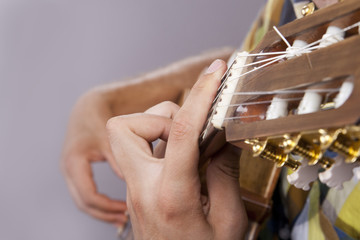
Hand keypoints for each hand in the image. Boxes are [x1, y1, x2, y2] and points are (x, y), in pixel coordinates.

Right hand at [61, 90, 126, 225]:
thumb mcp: (109, 138)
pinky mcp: (76, 170)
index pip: (88, 196)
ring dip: (100, 211)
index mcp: (74, 163)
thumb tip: (130, 183)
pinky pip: (84, 193)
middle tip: (125, 220)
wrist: (87, 107)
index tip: (126, 210)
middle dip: (103, 214)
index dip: (107, 207)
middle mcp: (68, 169)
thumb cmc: (99, 119)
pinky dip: (98, 203)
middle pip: (83, 204)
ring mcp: (70, 171)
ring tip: (121, 218)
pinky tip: (114, 205)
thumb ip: (117, 159)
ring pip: (82, 201)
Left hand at [107, 59, 246, 238]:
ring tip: (190, 146)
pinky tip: (184, 160)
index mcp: (172, 195)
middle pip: (126, 126)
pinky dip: (162, 144)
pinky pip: (139, 151)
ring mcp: (134, 189)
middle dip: (162, 116)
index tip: (215, 72)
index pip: (182, 130)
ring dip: (160, 129)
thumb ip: (225, 173)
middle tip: (192, 131)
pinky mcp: (135, 190)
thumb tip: (224, 136)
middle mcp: (143, 188)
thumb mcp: (229, 219)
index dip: (201, 95)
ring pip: (127, 135)